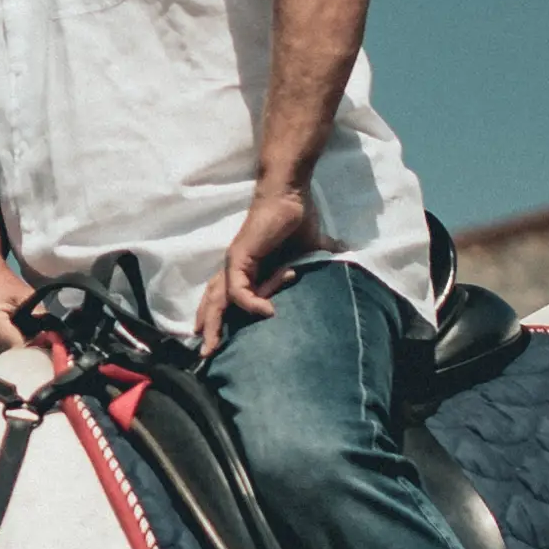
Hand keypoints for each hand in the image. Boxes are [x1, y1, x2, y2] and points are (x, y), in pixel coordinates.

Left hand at [196, 188, 327, 353]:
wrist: (290, 194)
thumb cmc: (295, 219)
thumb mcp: (308, 250)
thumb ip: (318, 260)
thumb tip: (343, 256)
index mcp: (247, 267)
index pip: (225, 296)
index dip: (218, 316)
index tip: (215, 339)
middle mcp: (236, 266)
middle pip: (214, 302)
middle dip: (209, 328)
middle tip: (205, 354)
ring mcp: (235, 262)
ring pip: (217, 299)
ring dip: (214, 323)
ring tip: (215, 346)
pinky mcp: (239, 257)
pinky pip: (239, 290)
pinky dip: (250, 303)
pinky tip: (267, 311)